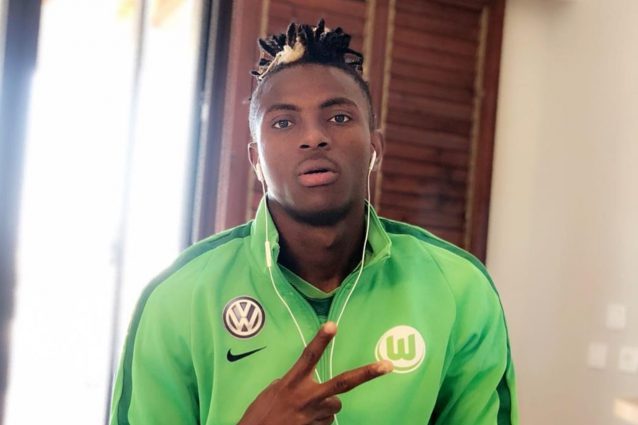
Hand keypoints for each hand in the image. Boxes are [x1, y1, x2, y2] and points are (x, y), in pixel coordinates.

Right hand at [238, 321, 392, 424]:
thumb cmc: (260, 414)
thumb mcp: (272, 391)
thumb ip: (292, 382)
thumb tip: (306, 383)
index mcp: (291, 383)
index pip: (308, 356)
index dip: (320, 340)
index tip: (333, 324)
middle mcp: (306, 398)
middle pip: (342, 383)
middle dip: (367, 373)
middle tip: (388, 365)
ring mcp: (314, 416)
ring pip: (335, 405)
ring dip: (326, 405)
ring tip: (305, 411)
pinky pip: (327, 421)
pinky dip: (319, 420)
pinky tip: (303, 422)